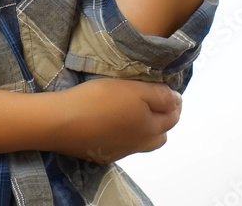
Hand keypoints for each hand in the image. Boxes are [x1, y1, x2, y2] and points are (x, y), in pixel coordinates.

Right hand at [54, 79, 181, 162]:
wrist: (64, 122)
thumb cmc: (99, 101)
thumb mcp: (133, 89)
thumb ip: (158, 95)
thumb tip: (176, 100)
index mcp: (151, 127)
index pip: (172, 115)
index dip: (174, 101)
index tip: (172, 91)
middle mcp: (139, 143)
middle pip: (161, 133)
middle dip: (164, 117)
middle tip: (159, 101)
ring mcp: (121, 150)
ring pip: (143, 142)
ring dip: (146, 129)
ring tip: (138, 113)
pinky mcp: (103, 153)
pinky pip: (123, 145)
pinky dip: (126, 134)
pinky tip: (115, 123)